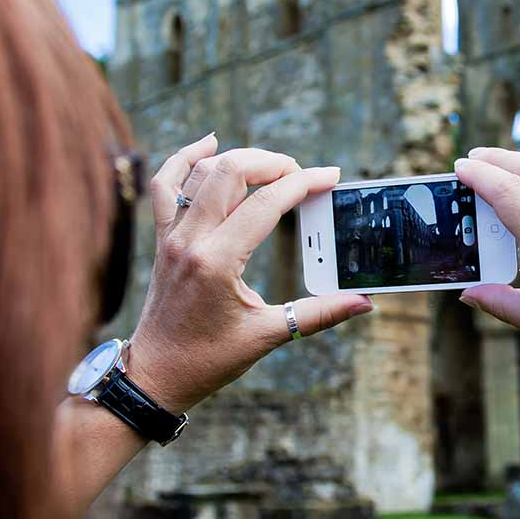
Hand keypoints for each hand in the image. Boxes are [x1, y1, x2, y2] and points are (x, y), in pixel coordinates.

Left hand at [127, 135, 372, 411]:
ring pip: (201, 171)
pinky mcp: (163, 238)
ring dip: (239, 158)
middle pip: (231, 172)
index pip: (266, 204)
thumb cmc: (208, 360)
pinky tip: (208, 144)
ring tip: (272, 164)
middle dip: (273, 163)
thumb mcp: (268, 335)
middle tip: (302, 174)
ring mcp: (172, 236)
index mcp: (217, 263)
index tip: (330, 177)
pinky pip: (166, 184)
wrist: (156, 374)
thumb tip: (363, 302)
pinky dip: (185, 158)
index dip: (303, 184)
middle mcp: (190, 241)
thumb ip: (318, 314)